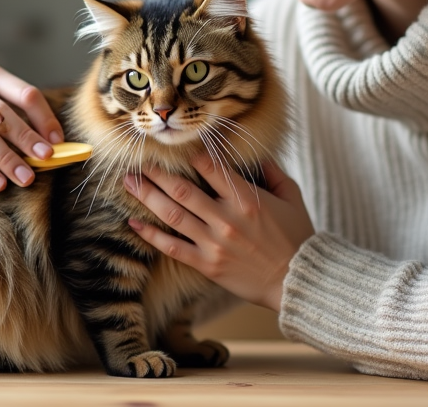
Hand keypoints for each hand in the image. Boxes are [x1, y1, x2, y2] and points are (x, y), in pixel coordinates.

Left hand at [123, 155, 314, 311]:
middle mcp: (226, 219)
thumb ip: (272, 171)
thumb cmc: (296, 236)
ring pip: (172, 214)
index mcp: (247, 199)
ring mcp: (214, 243)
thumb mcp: (291, 196)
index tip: (178, 147)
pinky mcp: (207, 265)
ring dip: (147, 196)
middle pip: (182, 189)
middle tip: (139, 160)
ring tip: (129, 182)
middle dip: (157, 172)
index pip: (210, 167)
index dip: (191, 154)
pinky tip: (133, 222)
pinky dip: (150, 235)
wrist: (298, 280)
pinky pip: (172, 248)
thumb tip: (256, 151)